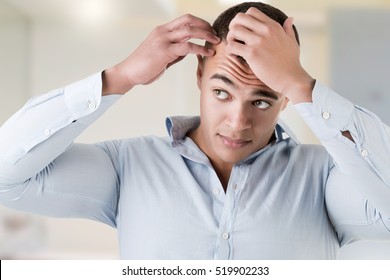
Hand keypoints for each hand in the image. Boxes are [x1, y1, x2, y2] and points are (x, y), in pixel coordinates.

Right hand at [103, 14, 219, 94]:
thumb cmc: (143, 66)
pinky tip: (208, 53)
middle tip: (215, 35)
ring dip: (206, 35)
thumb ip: (174, 51)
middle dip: (205, 26)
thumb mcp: (160, 55)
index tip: (209, 31)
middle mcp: (163, 32)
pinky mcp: (164, 51)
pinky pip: (187, 47)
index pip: (185, 20)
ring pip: (190, 31)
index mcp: (162, 30)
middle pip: (189, 20)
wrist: (128, 72)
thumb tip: (188, 51)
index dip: (200, 23)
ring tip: (216, 42)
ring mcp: (163, 40)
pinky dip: (200, 49)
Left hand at [226, 7, 313, 102]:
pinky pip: (232, 46)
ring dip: (230, 39)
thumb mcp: (292, 41)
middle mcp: (265, 30)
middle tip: (235, 38)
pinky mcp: (252, 54)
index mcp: (273, 26)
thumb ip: (288, 29)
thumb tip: (290, 19)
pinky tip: (234, 56)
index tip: (243, 30)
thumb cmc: (291, 63)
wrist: (291, 78)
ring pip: (234, 30)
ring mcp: (258, 41)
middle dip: (233, 26)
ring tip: (234, 48)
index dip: (243, 20)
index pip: (252, 11)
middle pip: (240, 18)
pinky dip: (229, 51)